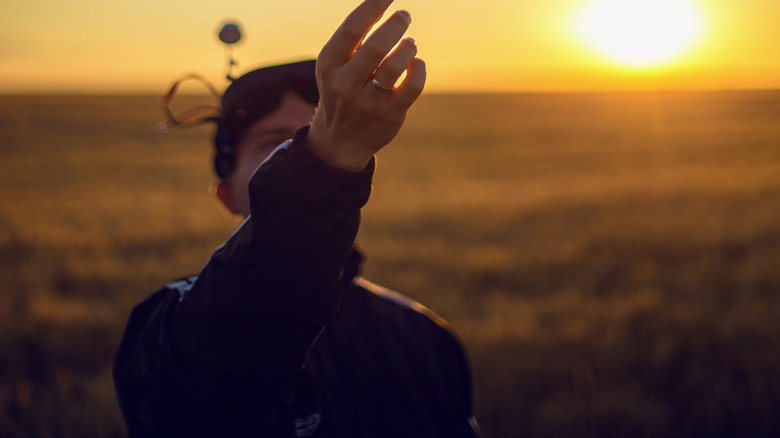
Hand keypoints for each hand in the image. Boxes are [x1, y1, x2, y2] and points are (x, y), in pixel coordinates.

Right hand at [307, 0, 426, 170]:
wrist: (339, 141)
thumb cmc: (342, 91)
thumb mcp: (335, 66)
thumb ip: (354, 40)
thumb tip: (380, 4)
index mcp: (329, 65)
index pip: (351, 30)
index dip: (372, 7)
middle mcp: (345, 84)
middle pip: (376, 47)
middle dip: (395, 25)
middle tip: (405, 16)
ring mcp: (368, 102)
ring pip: (394, 67)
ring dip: (408, 47)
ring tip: (410, 43)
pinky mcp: (390, 115)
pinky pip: (412, 87)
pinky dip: (419, 69)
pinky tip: (416, 63)